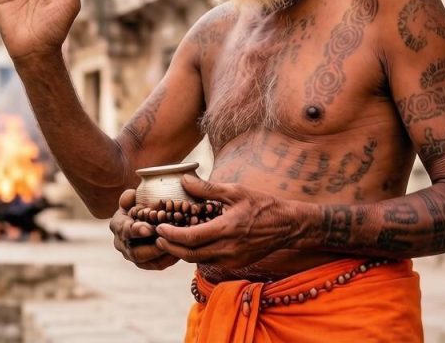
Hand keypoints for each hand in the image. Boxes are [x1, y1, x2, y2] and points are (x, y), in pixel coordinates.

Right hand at [110, 189, 178, 270]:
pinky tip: (181, 251)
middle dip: (154, 249)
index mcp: (118, 226)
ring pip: (147, 262)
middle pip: (136, 253)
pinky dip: (169, 260)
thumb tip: (132, 196)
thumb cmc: (136, 202)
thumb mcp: (131, 197)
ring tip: (178, 248)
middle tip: (169, 242)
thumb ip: (130, 196)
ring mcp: (132, 255)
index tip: (149, 229)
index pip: (125, 231)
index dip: (137, 231)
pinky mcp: (144, 262)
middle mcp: (122, 244)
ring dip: (163, 256)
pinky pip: (157, 265)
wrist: (138, 214)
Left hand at [154, 175, 296, 267]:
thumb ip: (207, 189)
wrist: (287, 226)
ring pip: (198, 260)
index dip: (171, 235)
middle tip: (157, 237)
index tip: (159, 227)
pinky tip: (190, 243)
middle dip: (170, 248)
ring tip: (169, 240)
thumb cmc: (262, 205)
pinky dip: (196, 254)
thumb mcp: (235, 191)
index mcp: (226, 229)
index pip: (190, 238)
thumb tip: (184, 180)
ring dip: (181, 252)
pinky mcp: (235, 264)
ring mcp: (232, 259)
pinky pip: (209, 261)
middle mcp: (228, 249)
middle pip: (189, 255)